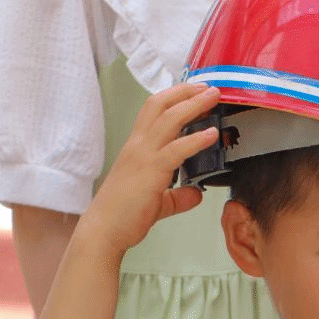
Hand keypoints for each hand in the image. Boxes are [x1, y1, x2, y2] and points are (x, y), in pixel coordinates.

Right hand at [83, 83, 221, 255]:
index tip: (193, 90)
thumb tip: (197, 194)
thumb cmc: (123, 215)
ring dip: (194, 105)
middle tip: (208, 86)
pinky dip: (196, 139)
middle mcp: (137, 146)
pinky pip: (177, 149)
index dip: (173, 97)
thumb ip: (178, 196)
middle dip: (185, 92)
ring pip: (169, 119)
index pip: (153, 110)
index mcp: (136, 148)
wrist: (104, 231)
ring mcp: (143, 156)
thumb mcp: (157, 202)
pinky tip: (212, 135)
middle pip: (160, 105)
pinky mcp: (151, 172)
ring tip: (214, 97)